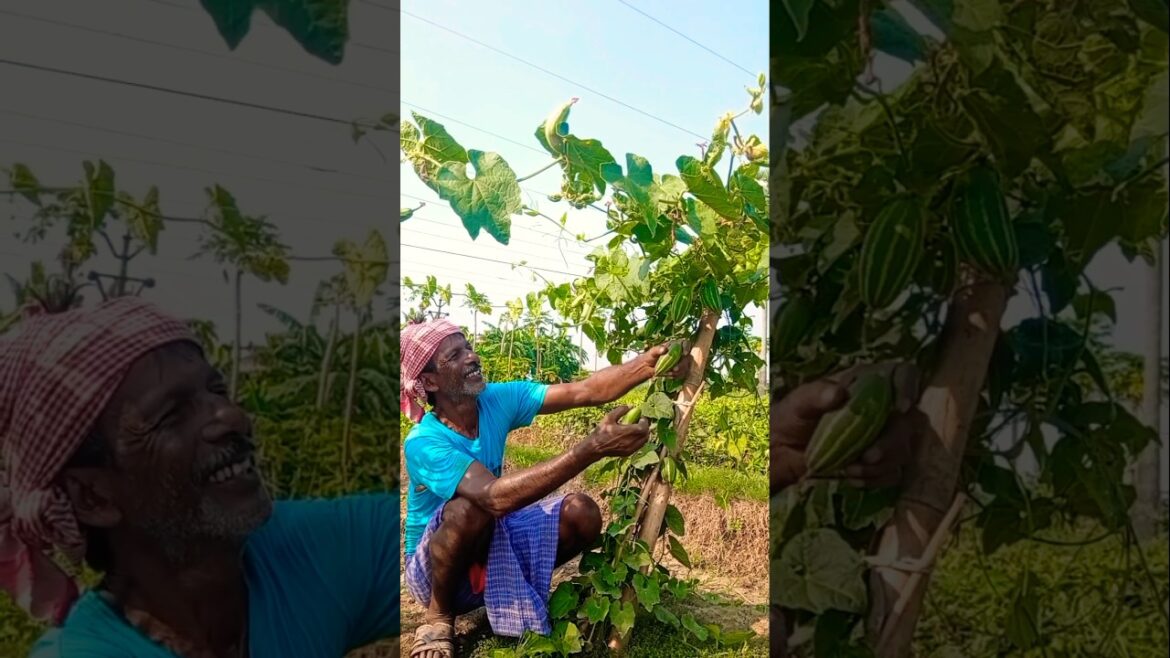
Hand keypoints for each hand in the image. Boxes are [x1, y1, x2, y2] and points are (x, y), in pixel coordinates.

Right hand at [585, 405, 650, 457]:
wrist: (596, 447)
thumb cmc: (602, 431)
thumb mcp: (609, 417)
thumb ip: (621, 410)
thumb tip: (630, 406)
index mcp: (628, 432)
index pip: (644, 427)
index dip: (644, 421)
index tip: (641, 417)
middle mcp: (631, 442)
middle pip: (646, 434)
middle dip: (645, 427)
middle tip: (640, 422)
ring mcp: (630, 449)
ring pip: (644, 441)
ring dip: (643, 434)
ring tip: (637, 429)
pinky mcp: (628, 453)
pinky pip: (639, 446)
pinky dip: (639, 440)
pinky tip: (633, 436)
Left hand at [644, 341, 691, 379]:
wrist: (648, 367)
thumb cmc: (650, 357)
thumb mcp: (652, 352)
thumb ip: (658, 349)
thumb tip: (665, 349)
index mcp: (675, 345)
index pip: (685, 343)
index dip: (687, 347)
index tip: (684, 354)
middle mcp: (680, 353)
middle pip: (688, 357)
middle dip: (682, 364)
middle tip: (675, 369)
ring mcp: (681, 362)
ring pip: (686, 366)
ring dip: (680, 371)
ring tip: (669, 373)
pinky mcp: (680, 370)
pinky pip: (683, 373)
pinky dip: (677, 375)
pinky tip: (669, 375)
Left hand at [770, 365, 923, 493]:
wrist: (780, 453)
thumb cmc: (790, 418)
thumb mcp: (797, 403)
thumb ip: (815, 395)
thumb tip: (839, 393)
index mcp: (865, 384)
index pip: (902, 373)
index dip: (908, 386)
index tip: (900, 408)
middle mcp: (881, 408)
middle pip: (908, 420)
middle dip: (891, 442)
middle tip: (869, 457)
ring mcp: (883, 436)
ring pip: (903, 449)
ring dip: (881, 464)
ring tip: (849, 469)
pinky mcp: (879, 463)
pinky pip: (893, 472)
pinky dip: (875, 479)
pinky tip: (852, 478)